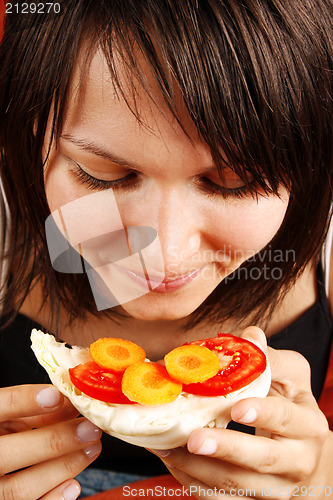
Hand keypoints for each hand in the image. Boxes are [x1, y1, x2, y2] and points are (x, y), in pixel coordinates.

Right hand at [0, 384, 101, 499]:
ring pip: (20, 487)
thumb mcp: (8, 417)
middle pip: (9, 454)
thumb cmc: (3, 435)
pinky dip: (52, 499)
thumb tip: (69, 401)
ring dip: (62, 467)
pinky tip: (73, 485)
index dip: (25, 401)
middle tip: (89, 428)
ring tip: (92, 448)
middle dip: (54, 440)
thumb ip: (30, 409)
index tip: (58, 396)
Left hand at [150, 327, 331, 498]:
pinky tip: (173, 462)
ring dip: (199, 468)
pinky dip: (195, 483)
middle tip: (194, 438)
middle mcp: (298, 460)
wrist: (307, 457)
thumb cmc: (293, 408)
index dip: (263, 414)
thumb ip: (270, 359)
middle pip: (263, 460)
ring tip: (168, 448)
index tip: (236, 408)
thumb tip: (250, 335)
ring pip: (238, 485)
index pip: (287, 419)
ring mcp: (277, 487)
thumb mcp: (291, 379)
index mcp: (307, 424)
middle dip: (226, 449)